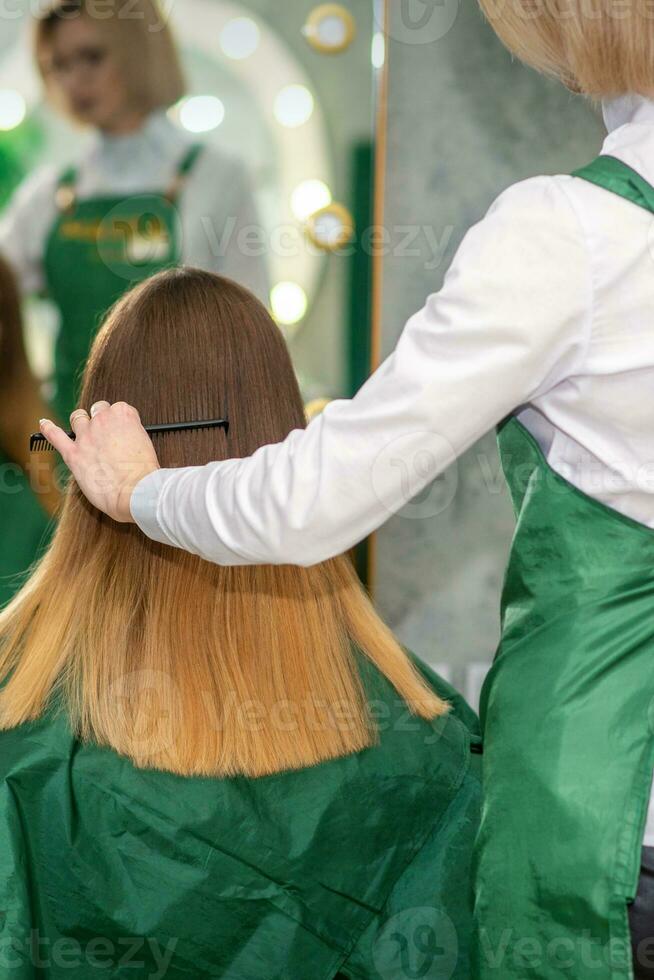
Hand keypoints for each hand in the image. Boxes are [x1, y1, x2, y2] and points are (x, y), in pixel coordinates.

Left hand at [39, 401, 160, 522]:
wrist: (135, 491)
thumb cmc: (144, 473)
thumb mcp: (146, 445)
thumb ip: (133, 437)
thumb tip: (125, 442)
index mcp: (124, 415)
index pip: (119, 409)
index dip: (121, 423)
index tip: (123, 433)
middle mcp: (103, 420)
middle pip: (98, 409)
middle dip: (101, 418)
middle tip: (106, 433)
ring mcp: (86, 436)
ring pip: (78, 418)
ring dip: (80, 421)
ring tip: (83, 430)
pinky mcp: (74, 454)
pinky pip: (56, 436)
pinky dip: (48, 429)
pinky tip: (44, 424)